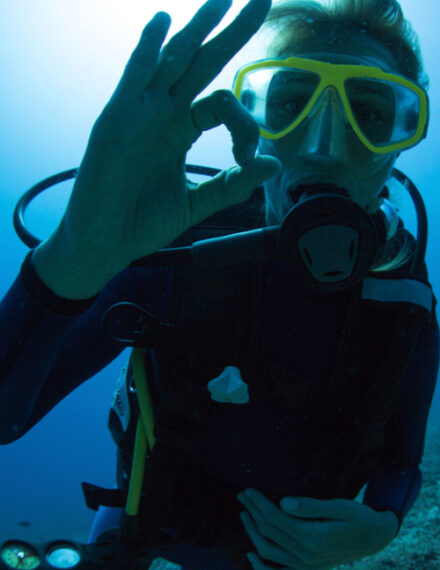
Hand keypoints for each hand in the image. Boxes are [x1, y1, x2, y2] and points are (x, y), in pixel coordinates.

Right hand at [57, 0, 280, 278]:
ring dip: (196, 29)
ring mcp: (139, 114)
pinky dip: (147, 50)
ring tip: (222, 0)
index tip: (249, 157)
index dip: (244, 124)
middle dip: (230, 33)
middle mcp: (162, 114)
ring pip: (171, 61)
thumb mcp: (198, 203)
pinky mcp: (116, 121)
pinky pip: (133, 79)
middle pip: (200, 64)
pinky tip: (164, 23)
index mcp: (181, 131)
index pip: (221, 105)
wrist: (105, 245)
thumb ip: (233, 185)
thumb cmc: (144, 223)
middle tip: (261, 0)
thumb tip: (275, 164)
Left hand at [238, 488, 397, 568]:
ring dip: (252, 532)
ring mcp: (306, 565)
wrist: (376, 538)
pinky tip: (251, 556)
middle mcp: (306, 555)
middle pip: (269, 532)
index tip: (248, 490)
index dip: (259, 503)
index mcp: (312, 537)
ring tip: (244, 514)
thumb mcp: (339, 506)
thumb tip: (283, 503)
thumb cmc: (358, 518)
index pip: (275, 518)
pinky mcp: (308, 569)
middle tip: (242, 495)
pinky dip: (262, 566)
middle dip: (253, 511)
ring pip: (268, 550)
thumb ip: (310, 506)